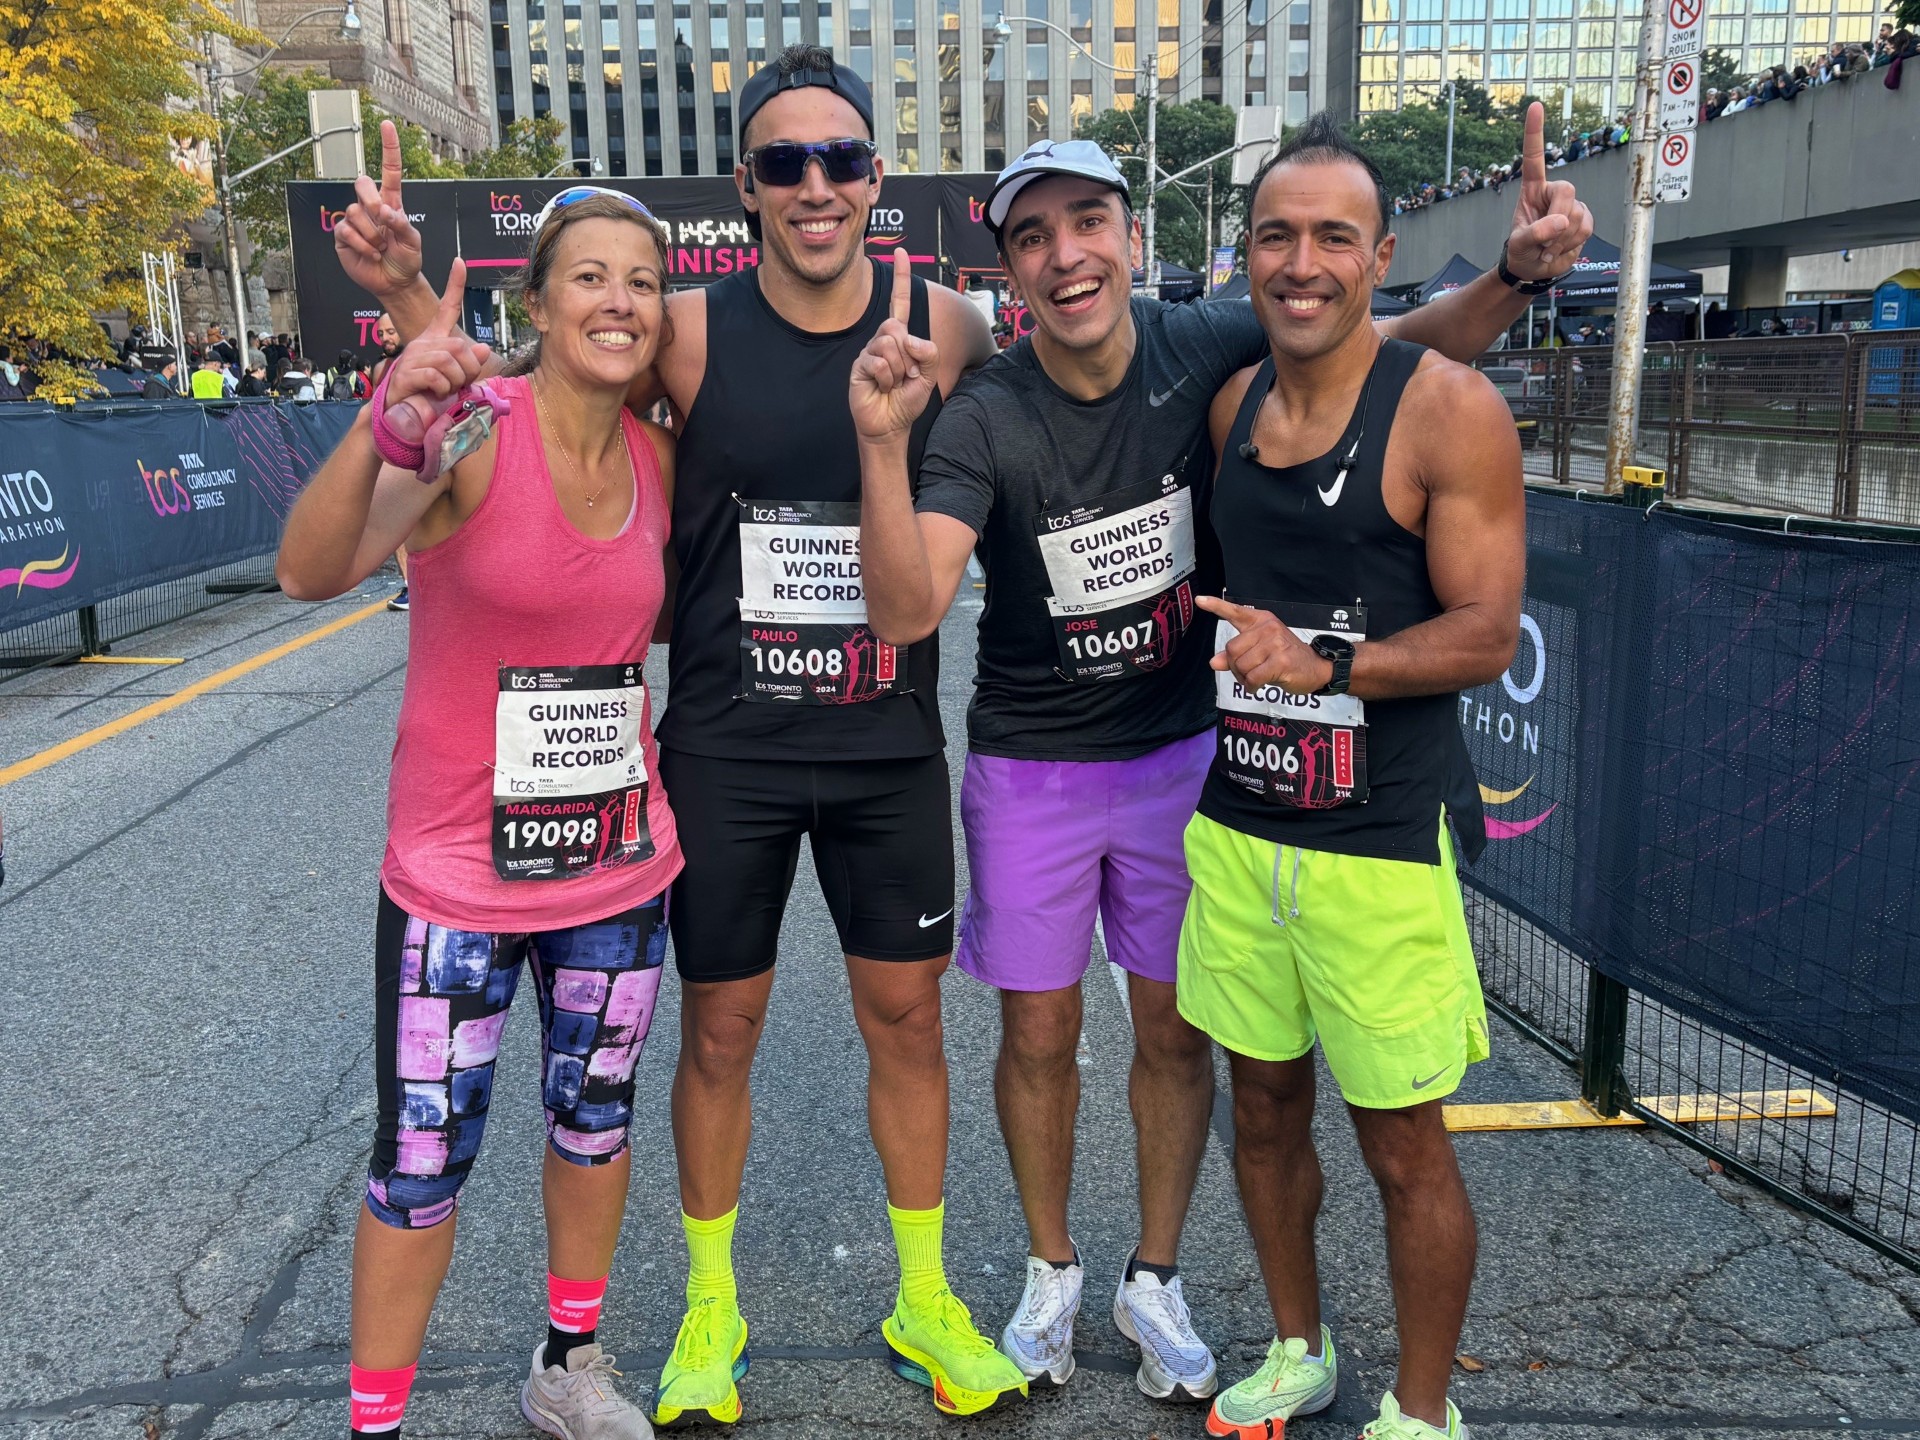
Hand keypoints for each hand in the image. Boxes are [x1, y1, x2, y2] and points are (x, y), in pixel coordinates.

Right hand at [334, 121, 424, 298]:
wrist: (395, 282)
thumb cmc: (407, 260)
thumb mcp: (414, 242)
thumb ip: (403, 224)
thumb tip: (385, 211)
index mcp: (392, 202)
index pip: (390, 170)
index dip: (389, 148)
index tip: (387, 125)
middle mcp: (371, 207)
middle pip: (362, 182)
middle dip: (372, 200)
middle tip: (383, 220)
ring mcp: (356, 220)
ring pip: (355, 211)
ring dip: (372, 234)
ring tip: (381, 247)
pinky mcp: (343, 236)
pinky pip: (346, 231)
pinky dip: (362, 245)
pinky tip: (371, 253)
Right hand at [382, 259, 491, 443]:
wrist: (398, 417)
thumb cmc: (427, 398)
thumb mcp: (454, 381)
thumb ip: (469, 365)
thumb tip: (484, 348)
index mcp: (434, 341)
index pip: (446, 308)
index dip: (454, 286)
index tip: (460, 262)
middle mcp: (422, 344)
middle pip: (460, 346)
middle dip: (469, 370)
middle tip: (459, 384)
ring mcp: (412, 357)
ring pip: (450, 361)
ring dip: (456, 382)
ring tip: (445, 391)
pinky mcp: (406, 373)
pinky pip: (437, 375)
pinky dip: (443, 388)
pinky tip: (435, 394)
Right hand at [850, 249, 939, 443]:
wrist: (890, 424)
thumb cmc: (908, 399)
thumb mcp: (929, 375)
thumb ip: (928, 351)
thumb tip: (907, 338)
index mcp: (901, 336)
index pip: (899, 302)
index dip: (901, 278)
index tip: (900, 252)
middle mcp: (883, 339)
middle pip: (896, 327)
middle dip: (908, 355)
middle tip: (907, 375)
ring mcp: (869, 351)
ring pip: (889, 344)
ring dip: (899, 369)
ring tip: (895, 383)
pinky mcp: (859, 366)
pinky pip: (878, 362)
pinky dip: (887, 378)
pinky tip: (882, 387)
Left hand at [1196, 596, 1332, 694]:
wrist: (1316, 668)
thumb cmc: (1285, 658)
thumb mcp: (1259, 652)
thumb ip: (1235, 654)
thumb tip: (1214, 661)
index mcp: (1261, 621)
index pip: (1235, 611)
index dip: (1215, 606)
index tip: (1199, 600)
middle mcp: (1267, 628)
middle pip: (1231, 650)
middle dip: (1235, 667)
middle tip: (1249, 672)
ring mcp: (1274, 643)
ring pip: (1240, 666)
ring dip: (1244, 678)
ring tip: (1257, 678)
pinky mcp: (1280, 661)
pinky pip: (1252, 678)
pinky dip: (1251, 686)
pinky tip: (1259, 685)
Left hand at [1504, 102, 1591, 281]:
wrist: (1534, 268)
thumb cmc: (1521, 251)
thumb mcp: (1519, 244)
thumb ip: (1535, 233)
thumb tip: (1560, 220)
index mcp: (1532, 190)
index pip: (1533, 158)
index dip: (1535, 132)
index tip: (1535, 105)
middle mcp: (1553, 192)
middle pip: (1567, 191)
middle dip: (1558, 220)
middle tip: (1543, 242)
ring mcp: (1571, 205)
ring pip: (1578, 214)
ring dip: (1562, 239)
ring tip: (1548, 247)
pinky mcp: (1584, 219)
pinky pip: (1587, 228)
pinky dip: (1572, 243)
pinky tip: (1560, 248)